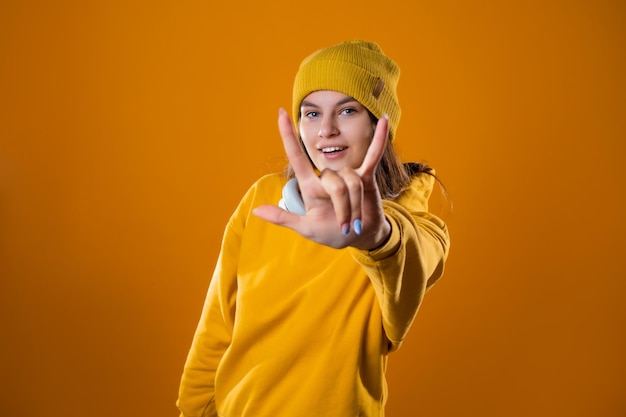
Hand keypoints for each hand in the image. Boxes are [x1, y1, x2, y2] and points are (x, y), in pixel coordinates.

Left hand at [253, 108, 390, 249]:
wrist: (359, 238)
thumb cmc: (331, 232)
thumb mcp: (306, 228)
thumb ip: (283, 218)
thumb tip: (256, 211)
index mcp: (310, 186)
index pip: (296, 156)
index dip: (288, 135)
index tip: (281, 113)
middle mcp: (328, 176)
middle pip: (335, 183)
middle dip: (343, 209)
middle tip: (344, 227)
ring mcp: (347, 174)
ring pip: (352, 183)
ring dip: (354, 207)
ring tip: (354, 221)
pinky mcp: (366, 176)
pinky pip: (373, 156)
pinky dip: (380, 140)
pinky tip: (385, 122)